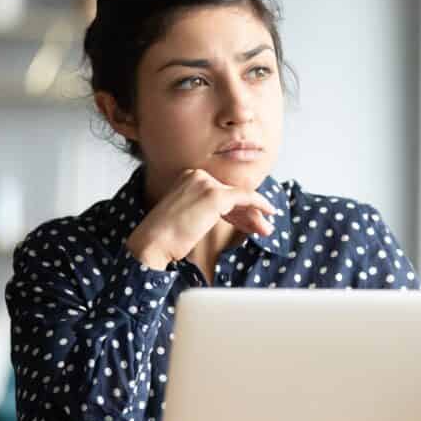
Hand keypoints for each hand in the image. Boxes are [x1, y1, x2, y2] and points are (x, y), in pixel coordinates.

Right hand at [126, 168, 276, 268]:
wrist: (152, 244)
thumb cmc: (164, 238)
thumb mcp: (185, 217)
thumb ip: (203, 211)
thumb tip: (229, 214)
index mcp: (187, 178)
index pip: (219, 192)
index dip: (236, 210)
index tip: (247, 223)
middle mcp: (196, 176)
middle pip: (230, 194)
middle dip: (247, 213)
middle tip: (261, 227)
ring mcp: (205, 183)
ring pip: (239, 197)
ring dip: (255, 215)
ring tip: (267, 229)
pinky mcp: (214, 195)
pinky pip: (245, 197)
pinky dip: (260, 204)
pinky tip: (269, 212)